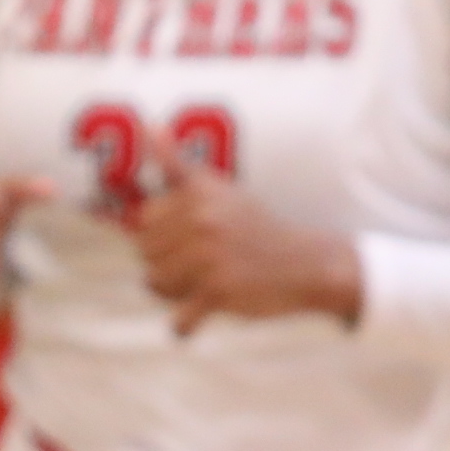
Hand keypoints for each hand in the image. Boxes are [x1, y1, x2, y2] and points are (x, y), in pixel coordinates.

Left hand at [128, 129, 360, 326]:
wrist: (306, 263)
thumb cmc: (255, 227)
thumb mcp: (219, 190)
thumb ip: (178, 166)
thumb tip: (148, 125)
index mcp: (198, 192)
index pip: (143, 220)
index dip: (162, 234)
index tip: (193, 236)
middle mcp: (202, 219)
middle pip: (145, 253)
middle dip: (167, 263)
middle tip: (205, 262)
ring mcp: (209, 255)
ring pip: (154, 284)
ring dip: (175, 290)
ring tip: (207, 281)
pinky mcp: (218, 290)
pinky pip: (179, 318)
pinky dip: (185, 325)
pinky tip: (197, 319)